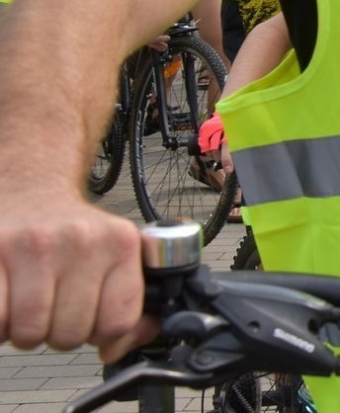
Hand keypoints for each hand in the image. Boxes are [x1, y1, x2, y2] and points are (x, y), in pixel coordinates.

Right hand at [0, 192, 152, 358]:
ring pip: (30, 333)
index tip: (89, 316)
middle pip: (71, 334)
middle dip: (57, 332)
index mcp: (121, 244)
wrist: (32, 192)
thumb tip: (115, 349)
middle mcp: (82, 240)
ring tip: (27, 303)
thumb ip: (126, 306)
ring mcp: (35, 244)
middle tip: (51, 305)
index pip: (118, 322)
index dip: (99, 331)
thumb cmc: (73, 236)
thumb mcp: (115, 259)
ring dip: (23, 330)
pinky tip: (6, 301)